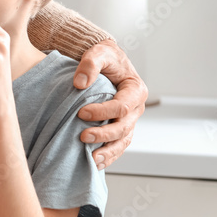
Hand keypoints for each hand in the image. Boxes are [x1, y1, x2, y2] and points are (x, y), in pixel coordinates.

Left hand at [73, 39, 147, 169]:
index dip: (102, 112)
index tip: (81, 113)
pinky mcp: (121, 127)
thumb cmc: (104, 56)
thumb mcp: (98, 53)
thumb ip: (89, 64)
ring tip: (91, 159)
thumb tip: (79, 84)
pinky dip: (109, 155)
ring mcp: (130, 119)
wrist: (106, 60)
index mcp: (135, 90)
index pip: (121, 107)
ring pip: (123, 140)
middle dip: (104, 135)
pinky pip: (119, 145)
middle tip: (82, 137)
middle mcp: (136, 107)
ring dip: (108, 151)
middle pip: (124, 127)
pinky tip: (95, 163)